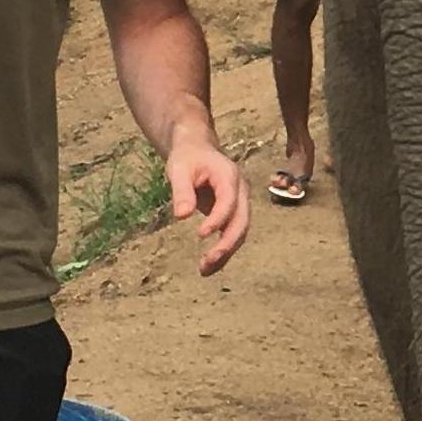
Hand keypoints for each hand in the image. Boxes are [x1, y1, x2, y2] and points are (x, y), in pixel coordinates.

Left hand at [171, 130, 251, 274]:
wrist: (197, 150)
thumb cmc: (187, 157)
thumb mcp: (179, 169)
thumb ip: (182, 191)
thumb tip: (181, 216)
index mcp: (229, 176)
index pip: (229, 201)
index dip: (218, 219)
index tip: (200, 234)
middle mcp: (240, 191)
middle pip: (242, 221)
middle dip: (227, 243)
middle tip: (208, 261)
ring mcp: (239, 203)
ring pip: (240, 232)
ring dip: (225, 252)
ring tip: (204, 270)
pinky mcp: (233, 214)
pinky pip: (232, 234)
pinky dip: (222, 251)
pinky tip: (207, 266)